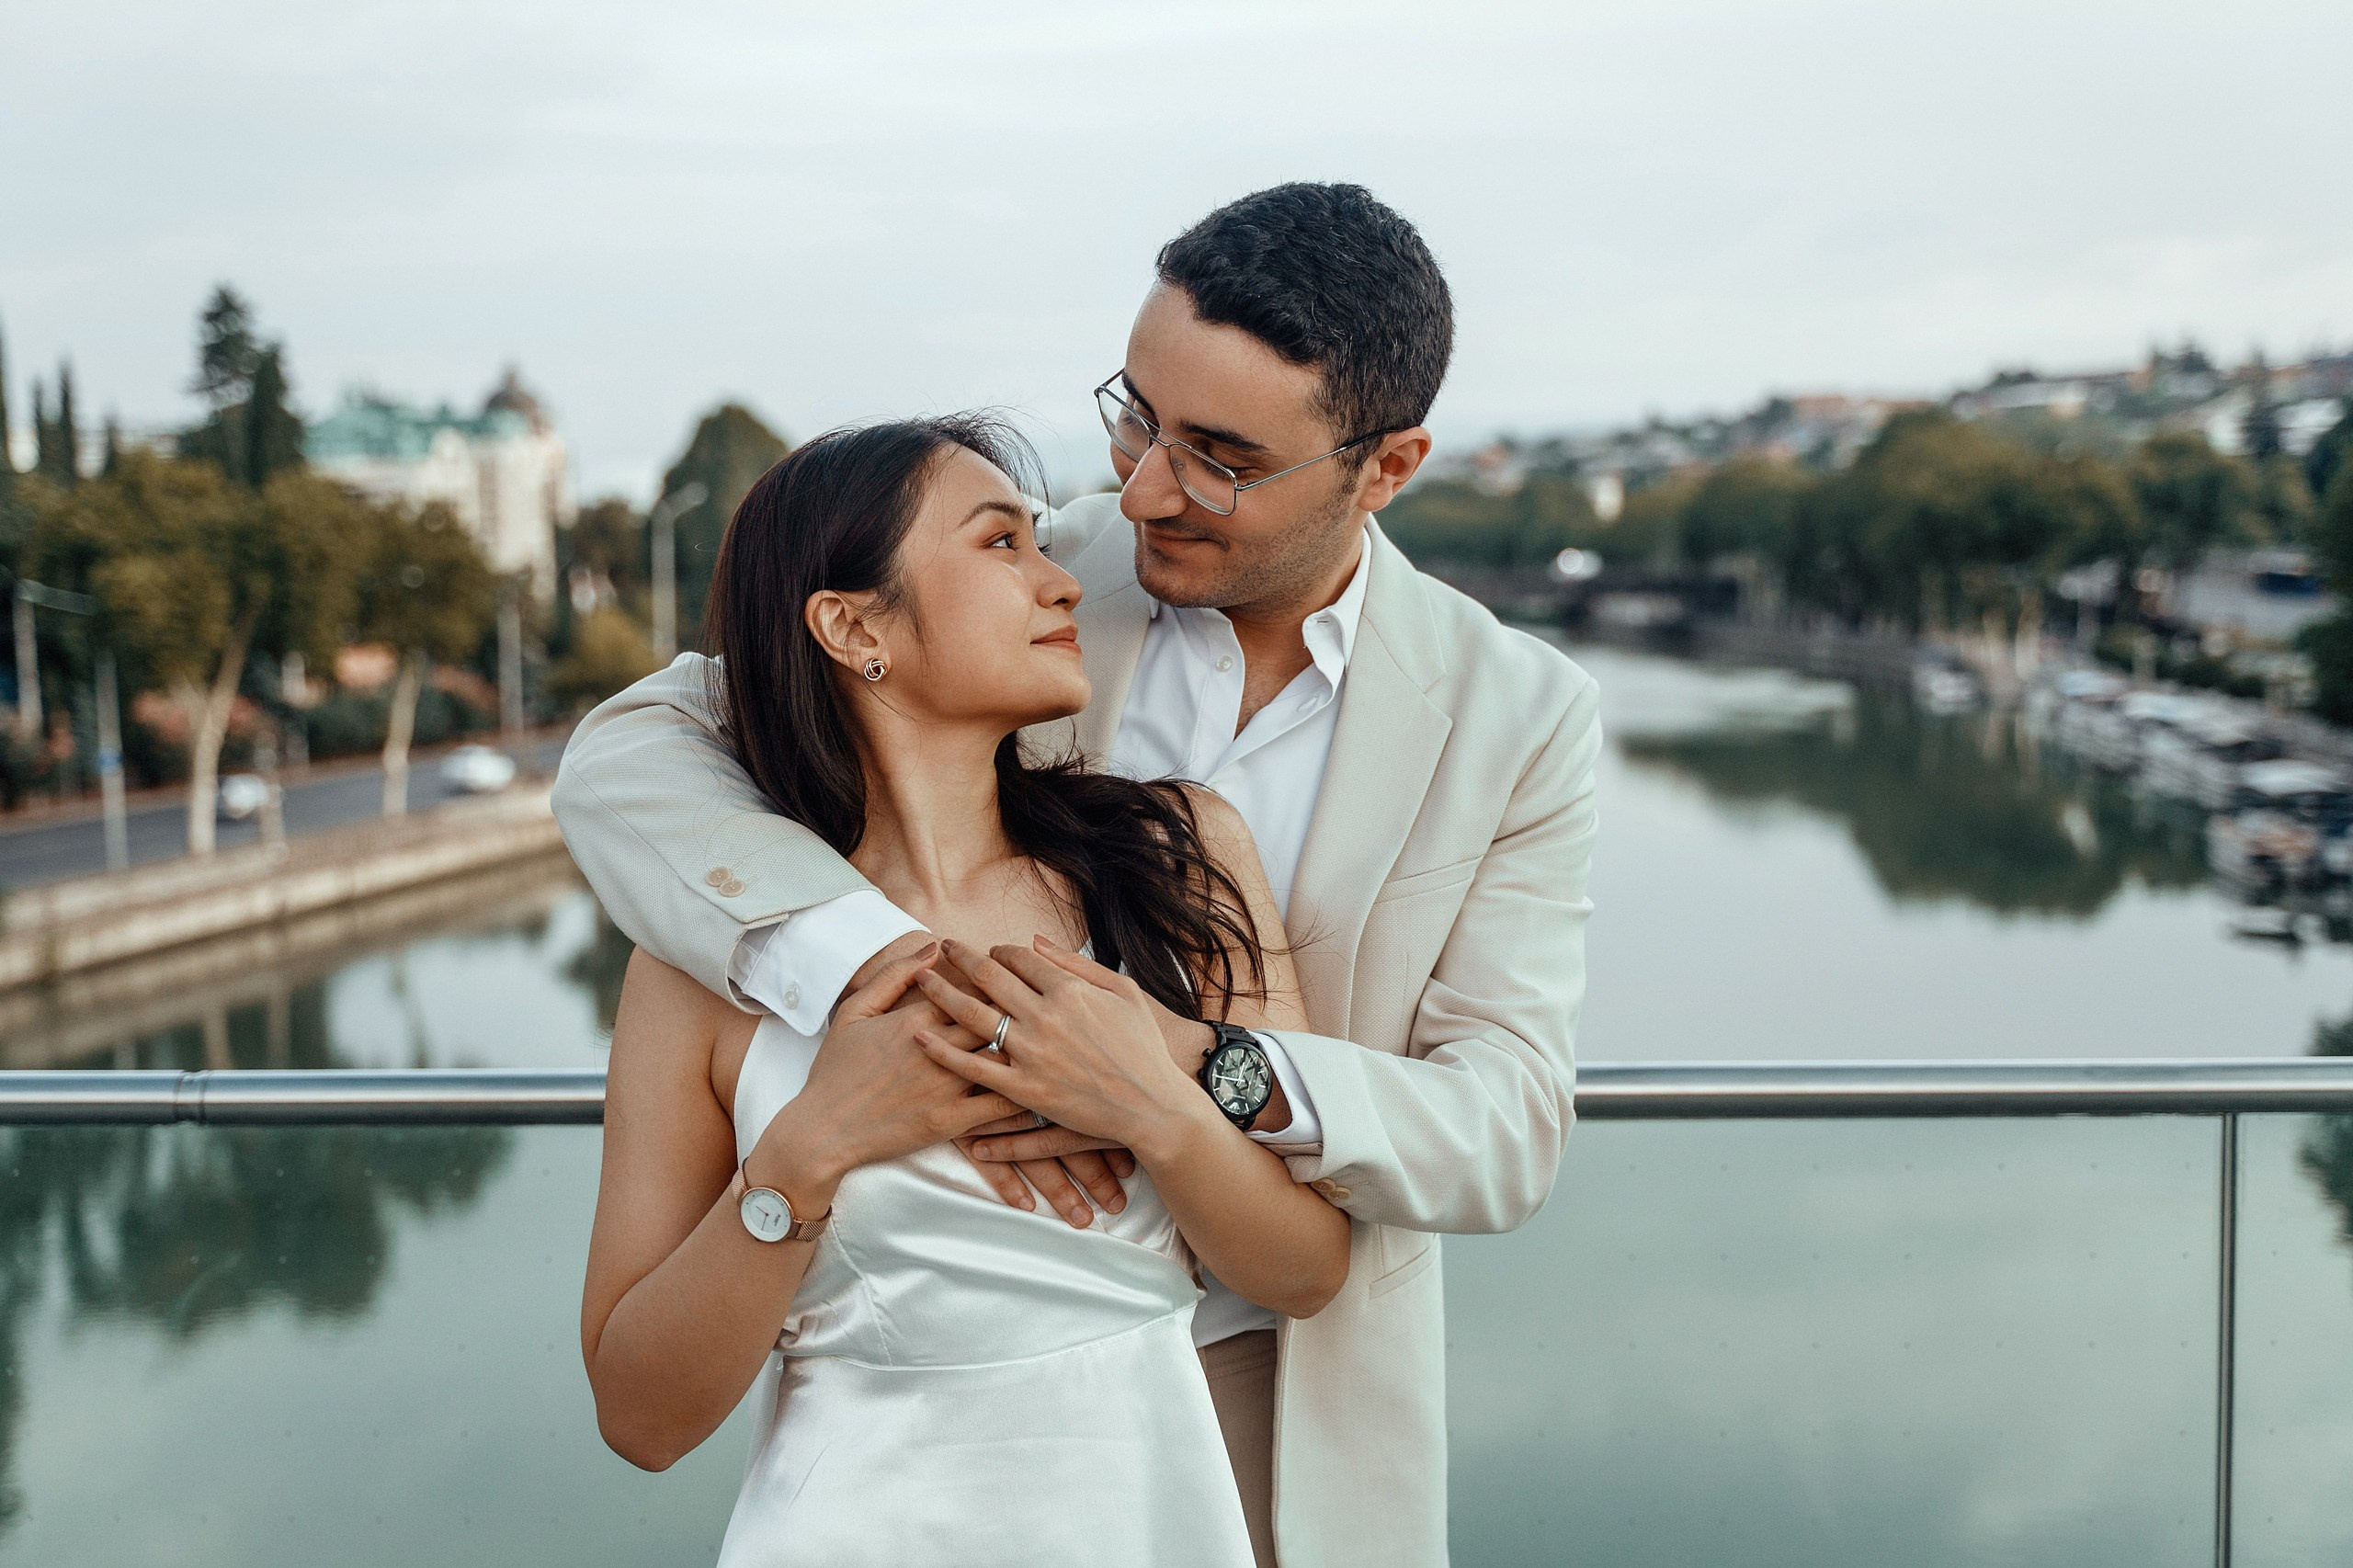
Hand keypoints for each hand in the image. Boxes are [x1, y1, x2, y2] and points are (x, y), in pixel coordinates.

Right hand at [752, 942, 1022, 1211]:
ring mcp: (945, 1087)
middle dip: (1022, 1009)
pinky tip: (1045, 1088)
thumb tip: (932, 947)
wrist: (823, 1130)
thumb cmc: (836, 1069)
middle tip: (1046, 1003)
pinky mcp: (950, 1122)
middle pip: (995, 1018)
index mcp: (915, 1019)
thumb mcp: (856, 1011)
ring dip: (1030, 1049)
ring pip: (1003, 1060)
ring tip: (1054, 1040)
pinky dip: (1025, 1096)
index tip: (1014, 973)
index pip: (970, 987)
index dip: (997, 979)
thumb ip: (894, 976)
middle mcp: (935, 1050)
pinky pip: (999, 1108)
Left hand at [903, 953, 1138, 1227]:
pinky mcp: (1023, 1089)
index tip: (989, 951)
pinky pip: (973, 1067)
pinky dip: (943, 1050)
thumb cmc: (1143, 1048)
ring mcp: (1032, 1054)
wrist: (1151, 1107)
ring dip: (942, 991)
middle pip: (989, 977)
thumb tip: (1036, 940)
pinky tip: (920, 1035)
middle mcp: (1046, 1016)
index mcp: (1070, 990)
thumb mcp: (1124, 993)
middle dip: (962, 957)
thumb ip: (1078, 964)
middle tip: (943, 947)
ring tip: (921, 977)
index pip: (1021, 958)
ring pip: (972, 1015)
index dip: (999, 951)